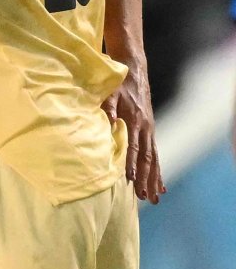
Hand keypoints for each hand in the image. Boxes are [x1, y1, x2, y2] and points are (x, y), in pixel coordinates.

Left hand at [105, 61, 162, 202]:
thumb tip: (109, 123)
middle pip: (146, 158)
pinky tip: (160, 184)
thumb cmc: (118, 84)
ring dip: (153, 179)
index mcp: (134, 121)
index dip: (130, 164)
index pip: (132, 147)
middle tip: (145, 197)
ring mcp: (149, 131)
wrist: (134, 72)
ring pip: (153, 160)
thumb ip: (108, 108)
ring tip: (154, 197)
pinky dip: (157, 170)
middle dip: (145, 178)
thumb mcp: (109, 93)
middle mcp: (145, 129)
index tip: (129, 180)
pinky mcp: (150, 131)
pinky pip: (155, 155)